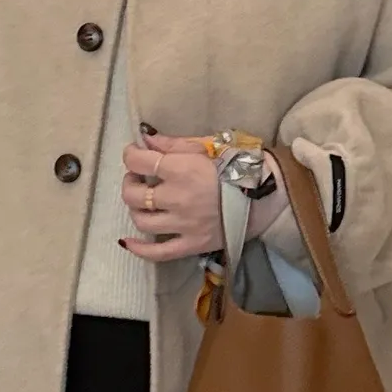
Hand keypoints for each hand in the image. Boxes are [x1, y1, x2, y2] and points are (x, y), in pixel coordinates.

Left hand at [118, 134, 232, 261]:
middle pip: (134, 195)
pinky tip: (128, 242)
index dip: (131, 156)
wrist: (263, 193)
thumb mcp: (204, 146)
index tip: (134, 154)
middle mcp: (177, 198)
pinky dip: (139, 249)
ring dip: (136, 209)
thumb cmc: (234, 165)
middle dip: (130, 183)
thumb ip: (172, 143)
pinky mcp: (192, 244)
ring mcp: (183, 225)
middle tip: (138, 178)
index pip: (139, 162)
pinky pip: (158, 253)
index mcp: (180, 170)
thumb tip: (144, 138)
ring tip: (144, 202)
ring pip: (142, 222)